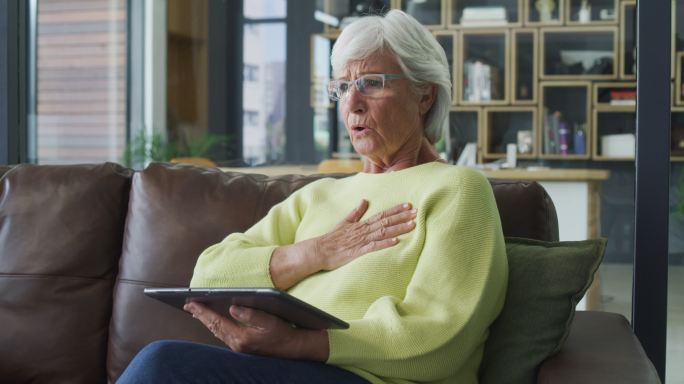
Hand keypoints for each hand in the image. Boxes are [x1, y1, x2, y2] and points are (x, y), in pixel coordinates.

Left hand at [183, 302, 328, 360]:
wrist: (294, 347)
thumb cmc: (283, 332)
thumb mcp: (269, 321)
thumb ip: (251, 314)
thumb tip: (233, 307)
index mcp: (241, 337)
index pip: (217, 322)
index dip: (203, 312)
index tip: (191, 303)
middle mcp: (237, 344)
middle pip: (214, 327)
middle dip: (201, 316)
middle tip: (188, 306)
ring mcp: (239, 346)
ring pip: (218, 331)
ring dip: (207, 321)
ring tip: (197, 311)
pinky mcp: (243, 346)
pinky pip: (224, 334)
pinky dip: (216, 325)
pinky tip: (214, 320)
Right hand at [270, 200, 416, 289]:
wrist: (318, 250)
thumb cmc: (332, 239)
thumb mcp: (344, 222)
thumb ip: (356, 212)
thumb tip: (364, 200)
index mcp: (362, 223)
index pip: (382, 214)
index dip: (396, 210)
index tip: (409, 205)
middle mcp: (364, 230)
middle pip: (386, 221)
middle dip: (402, 216)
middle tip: (417, 211)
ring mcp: (361, 240)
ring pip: (383, 232)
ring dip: (398, 228)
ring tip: (412, 225)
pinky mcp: (358, 251)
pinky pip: (374, 246)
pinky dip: (385, 243)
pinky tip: (396, 242)